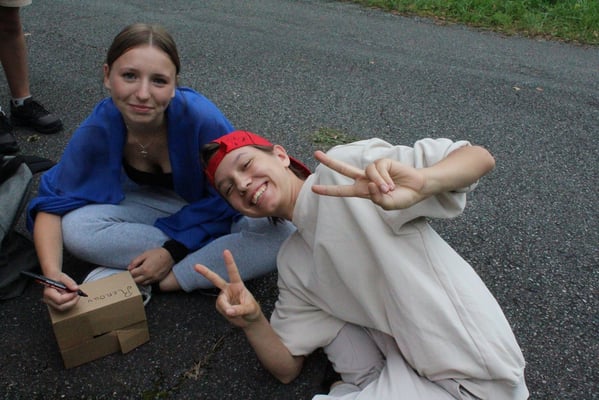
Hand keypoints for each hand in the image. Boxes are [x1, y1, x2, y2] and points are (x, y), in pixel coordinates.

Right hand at [42, 272, 79, 310]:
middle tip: (77, 295)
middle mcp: (48, 300)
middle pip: (61, 307)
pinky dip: (70, 302)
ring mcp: (51, 303)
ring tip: (75, 295)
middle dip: (72, 302)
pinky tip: (72, 296)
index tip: (75, 292)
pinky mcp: (55, 304)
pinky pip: (63, 306)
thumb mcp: (63, 277)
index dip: (69, 297)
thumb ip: (69, 282)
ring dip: (72, 302)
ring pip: (63, 308)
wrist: (53, 278)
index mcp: (48, 293)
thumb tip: (76, 289)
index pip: (59, 300)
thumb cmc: (57, 277)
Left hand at [128, 248, 173, 285]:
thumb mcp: (145, 254)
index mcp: (144, 269)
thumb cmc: (157, 253)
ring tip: (137, 276)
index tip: (129, 270)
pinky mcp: (158, 279)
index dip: (129, 272)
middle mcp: (148, 275)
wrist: (170, 255)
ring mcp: (154, 278)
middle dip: (132, 278)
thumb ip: (135, 261)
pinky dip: (144, 281)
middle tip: (132, 274)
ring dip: (138, 281)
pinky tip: (144, 277)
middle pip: (136, 281)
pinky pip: (148, 283)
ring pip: (142, 283)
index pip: (132, 274)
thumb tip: (129, 268)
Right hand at [194, 249, 261, 328]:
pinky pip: (221, 309)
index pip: (233, 272)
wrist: (248, 320)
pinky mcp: (220, 305)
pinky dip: (226, 313)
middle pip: (215, 279)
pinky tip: (232, 314)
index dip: (229, 262)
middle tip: (196, 266)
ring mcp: (223, 297)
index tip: (226, 251)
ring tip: (237, 313)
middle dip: (205, 272)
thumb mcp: (250, 309)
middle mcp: (229, 289)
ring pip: (221, 302)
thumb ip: (239, 309)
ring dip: (228, 309)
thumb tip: (228, 311)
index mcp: (238, 285)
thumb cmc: (252, 310)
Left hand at [311, 150, 426, 209]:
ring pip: (367, 172)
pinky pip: (378, 169)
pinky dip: (384, 177)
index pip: (342, 191)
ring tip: (390, 189)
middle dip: (330, 162)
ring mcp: (373, 170)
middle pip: (344, 169)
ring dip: (379, 182)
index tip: (314, 189)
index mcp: (363, 191)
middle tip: (315, 154)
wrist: (418, 188)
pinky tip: (392, 182)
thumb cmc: (402, 198)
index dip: (329, 191)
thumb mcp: (387, 205)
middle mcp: (365, 179)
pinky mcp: (383, 162)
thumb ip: (376, 198)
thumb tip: (369, 184)